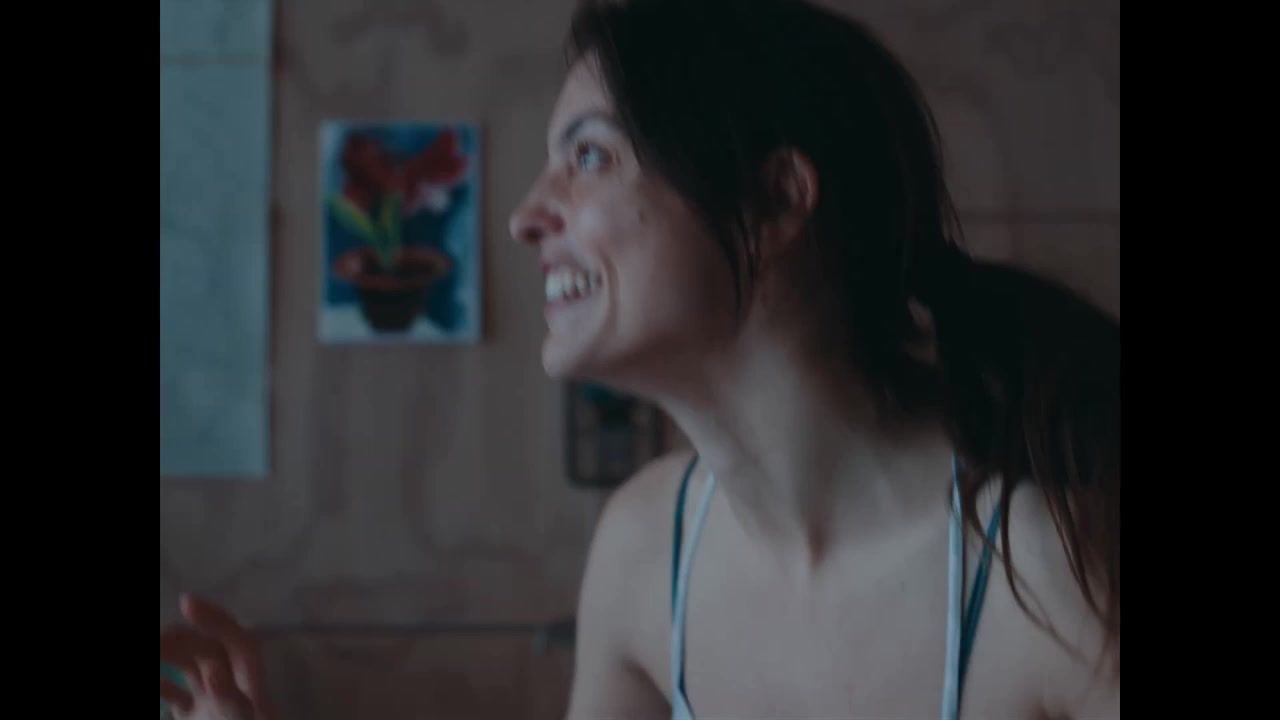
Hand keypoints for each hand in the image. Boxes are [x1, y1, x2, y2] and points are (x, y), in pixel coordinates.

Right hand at [159, 594, 276, 719]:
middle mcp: (237, 691)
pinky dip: (163, 686)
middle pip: (213, 651)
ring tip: (153, 644)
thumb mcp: (239, 717)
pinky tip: (155, 679)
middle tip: (158, 633)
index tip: (186, 601)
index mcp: (255, 689)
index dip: (217, 619)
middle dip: (183, 637)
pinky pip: (180, 698)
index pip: (241, 642)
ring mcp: (217, 707)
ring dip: (170, 655)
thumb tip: (214, 670)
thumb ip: (231, 698)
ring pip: (194, 669)